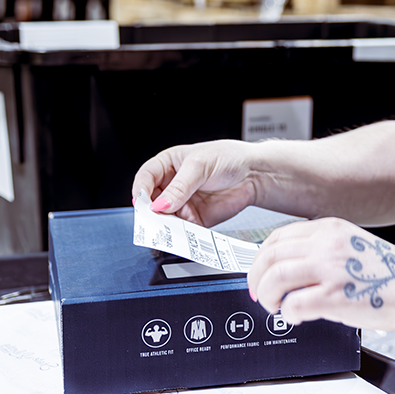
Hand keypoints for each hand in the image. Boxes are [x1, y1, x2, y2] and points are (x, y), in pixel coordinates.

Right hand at [131, 141, 256, 226]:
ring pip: (164, 219)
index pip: (145, 177)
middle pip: (151, 202)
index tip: (142, 203)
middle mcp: (172, 185)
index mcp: (168, 165)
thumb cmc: (228, 158)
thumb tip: (160, 205)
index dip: (140, 190)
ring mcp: (182, 203)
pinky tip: (181, 235)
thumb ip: (180, 187)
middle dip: (150, 212)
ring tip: (168, 230)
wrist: (254, 174)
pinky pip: (181, 230)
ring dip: (164, 226)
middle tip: (153, 220)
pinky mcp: (194, 219)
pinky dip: (179, 235)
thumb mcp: (201, 166)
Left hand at [248, 218, 394, 332]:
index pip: (278, 236)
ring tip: (276, 307)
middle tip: (260, 293)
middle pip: (270, 256)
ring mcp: (330, 269)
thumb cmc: (390, 273)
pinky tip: (297, 317)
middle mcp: (327, 244)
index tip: (260, 272)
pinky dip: (287, 313)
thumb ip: (322, 249)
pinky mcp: (333, 296)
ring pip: (275, 278)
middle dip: (257, 278)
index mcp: (330, 228)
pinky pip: (293, 305)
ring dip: (268, 297)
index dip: (261, 258)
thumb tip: (290, 268)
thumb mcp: (352, 244)